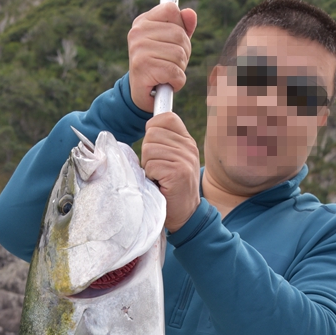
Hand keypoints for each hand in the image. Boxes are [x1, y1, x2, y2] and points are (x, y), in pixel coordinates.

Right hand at [128, 3, 197, 113]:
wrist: (140, 95)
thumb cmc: (158, 65)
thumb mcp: (170, 43)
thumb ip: (182, 27)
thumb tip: (190, 13)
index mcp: (142, 22)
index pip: (171, 10)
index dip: (180, 27)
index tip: (172, 43)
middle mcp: (137, 33)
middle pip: (180, 34)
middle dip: (184, 53)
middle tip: (171, 64)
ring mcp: (139, 50)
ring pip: (180, 54)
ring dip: (180, 69)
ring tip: (167, 74)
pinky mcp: (143, 68)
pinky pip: (175, 72)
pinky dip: (177, 82)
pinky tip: (167, 84)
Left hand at [141, 113, 200, 232]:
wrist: (186, 216)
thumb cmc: (172, 189)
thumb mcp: (173, 161)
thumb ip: (165, 144)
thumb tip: (149, 129)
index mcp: (187, 141)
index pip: (166, 118)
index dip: (153, 129)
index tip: (154, 148)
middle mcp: (188, 147)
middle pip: (152, 134)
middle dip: (147, 153)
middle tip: (157, 170)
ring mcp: (184, 159)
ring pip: (149, 149)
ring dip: (148, 167)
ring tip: (159, 178)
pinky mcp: (178, 172)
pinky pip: (151, 165)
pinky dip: (150, 177)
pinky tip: (160, 185)